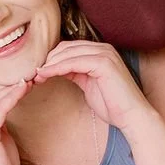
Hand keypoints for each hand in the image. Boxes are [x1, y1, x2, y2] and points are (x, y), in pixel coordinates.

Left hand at [33, 41, 149, 131]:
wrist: (131, 116)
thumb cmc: (112, 104)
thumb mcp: (87, 84)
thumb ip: (74, 73)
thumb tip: (53, 68)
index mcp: (99, 51)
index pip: (68, 48)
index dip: (50, 58)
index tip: (36, 71)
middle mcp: (103, 48)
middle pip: (65, 47)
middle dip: (47, 60)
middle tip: (32, 73)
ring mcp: (104, 54)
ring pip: (67, 53)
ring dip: (49, 64)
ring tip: (35, 75)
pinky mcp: (104, 63)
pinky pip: (73, 62)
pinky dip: (57, 67)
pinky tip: (45, 75)